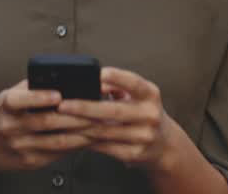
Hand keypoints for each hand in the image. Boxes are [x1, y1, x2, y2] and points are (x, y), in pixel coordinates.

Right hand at [0, 79, 92, 172]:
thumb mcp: (9, 95)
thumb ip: (32, 87)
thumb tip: (61, 78)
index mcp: (6, 106)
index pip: (22, 100)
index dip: (41, 97)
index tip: (59, 94)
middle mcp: (11, 127)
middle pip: (47, 122)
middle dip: (76, 117)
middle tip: (96, 111)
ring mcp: (20, 146)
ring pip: (56, 141)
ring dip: (81, 134)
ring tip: (98, 127)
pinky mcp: (29, 162)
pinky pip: (56, 155)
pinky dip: (74, 147)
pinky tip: (86, 141)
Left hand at [55, 67, 176, 170]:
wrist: (165, 145)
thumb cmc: (143, 113)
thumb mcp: (138, 95)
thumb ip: (117, 86)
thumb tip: (94, 80)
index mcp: (150, 95)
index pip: (134, 83)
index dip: (116, 77)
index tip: (98, 74)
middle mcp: (150, 115)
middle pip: (114, 111)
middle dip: (85, 107)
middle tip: (64, 105)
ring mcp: (144, 136)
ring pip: (106, 131)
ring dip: (81, 126)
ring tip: (63, 121)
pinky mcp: (135, 154)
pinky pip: (105, 146)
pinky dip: (88, 141)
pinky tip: (74, 136)